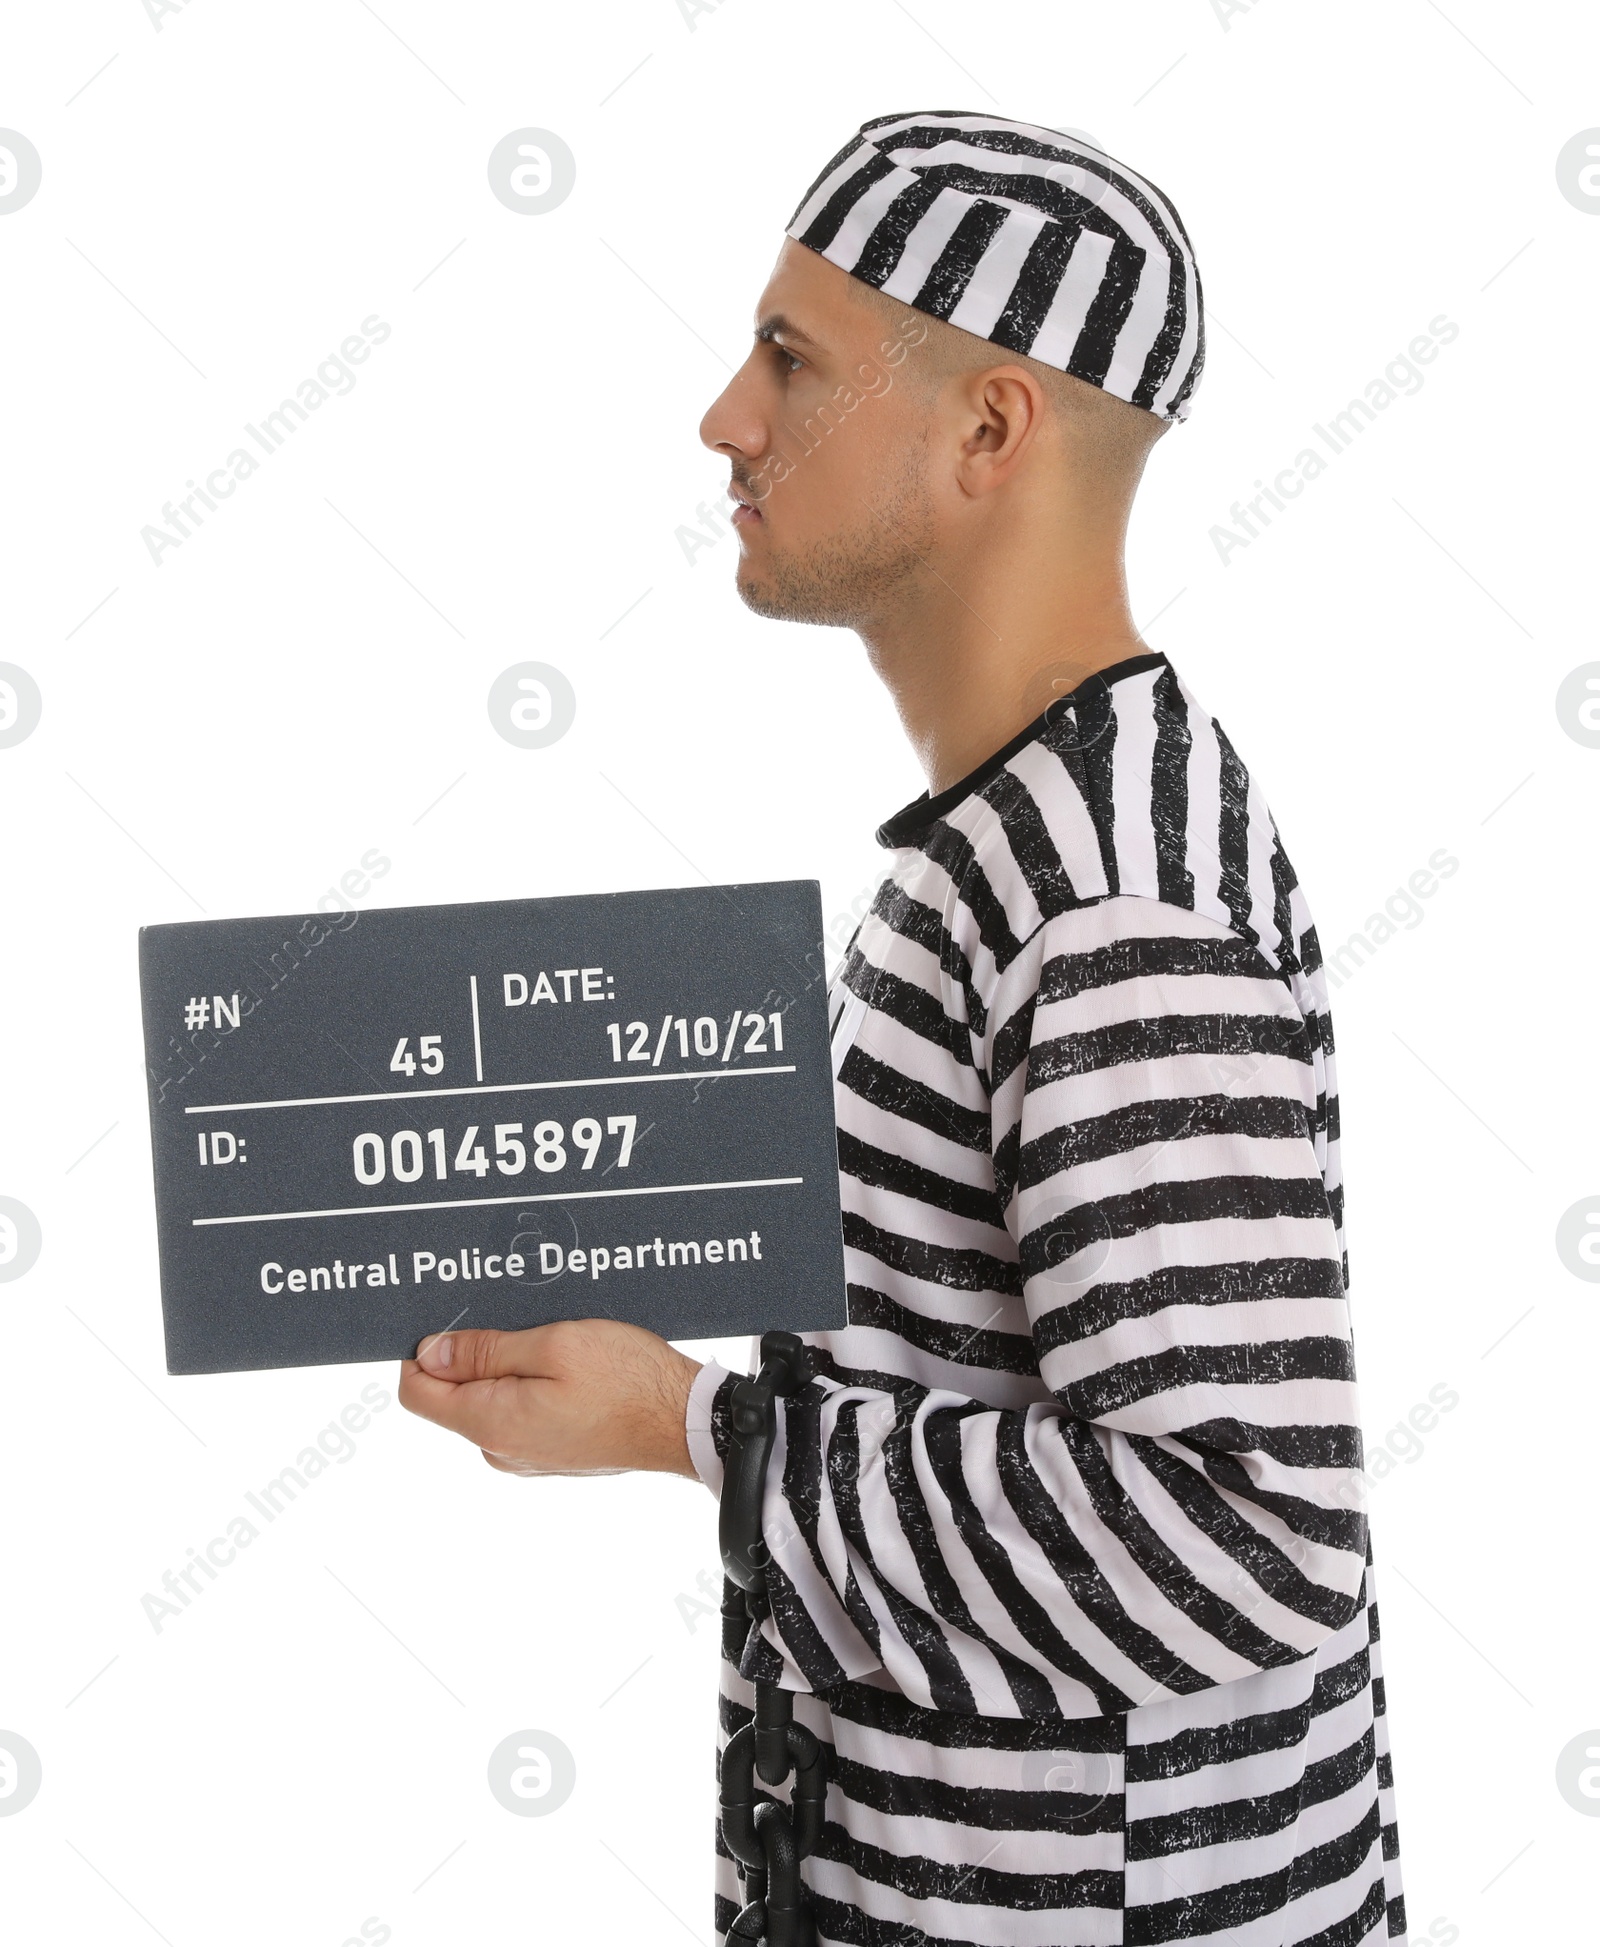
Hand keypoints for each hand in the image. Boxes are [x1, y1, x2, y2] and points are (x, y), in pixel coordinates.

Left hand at [398, 1319, 702, 1479]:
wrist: (685, 1422)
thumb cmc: (628, 1381)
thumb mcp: (552, 1345)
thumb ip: (484, 1351)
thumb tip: (429, 1353)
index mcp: (491, 1423)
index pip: (417, 1391)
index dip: (424, 1349)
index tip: (454, 1319)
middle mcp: (501, 1449)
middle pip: (454, 1394)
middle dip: (475, 1353)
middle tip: (522, 1321)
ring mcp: (527, 1454)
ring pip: (491, 1399)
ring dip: (510, 1365)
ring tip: (556, 1340)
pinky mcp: (551, 1452)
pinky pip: (521, 1411)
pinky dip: (533, 1383)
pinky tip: (571, 1364)